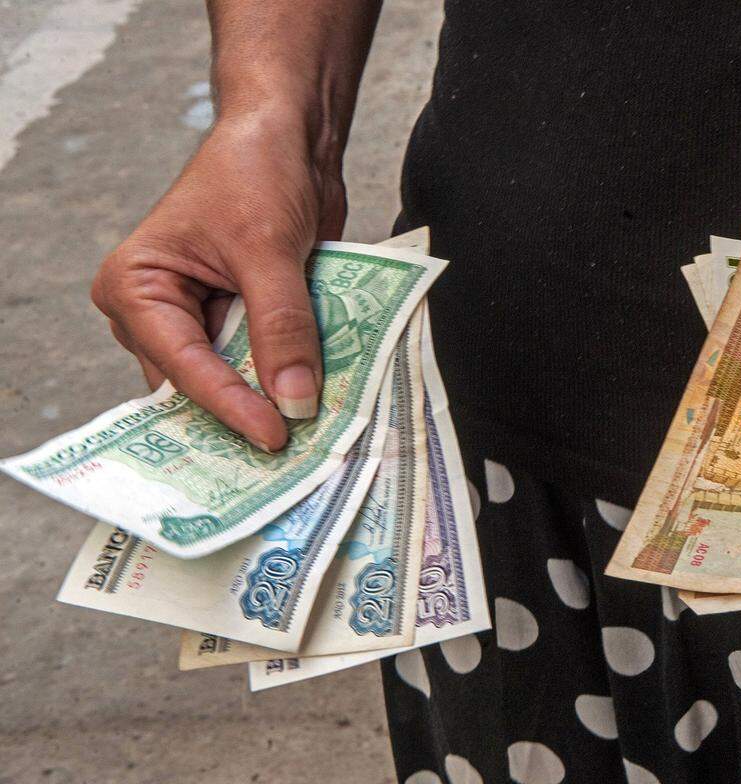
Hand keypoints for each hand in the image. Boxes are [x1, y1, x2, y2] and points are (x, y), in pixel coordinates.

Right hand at [92, 113, 345, 449]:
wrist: (288, 136)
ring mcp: (202, 320)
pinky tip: (319, 404)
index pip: (183, 365)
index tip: (275, 436)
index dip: (231, 404)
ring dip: (271, 400)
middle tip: (288, 456)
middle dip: (245, 413)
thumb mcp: (268, 249)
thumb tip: (295, 399)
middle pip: (200, 384)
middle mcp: (159, 312)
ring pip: (234, 379)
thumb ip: (282, 325)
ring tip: (309, 439)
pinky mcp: (243, 320)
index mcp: (136, 288)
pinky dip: (289, 378)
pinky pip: (262, 361)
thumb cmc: (255, 172)